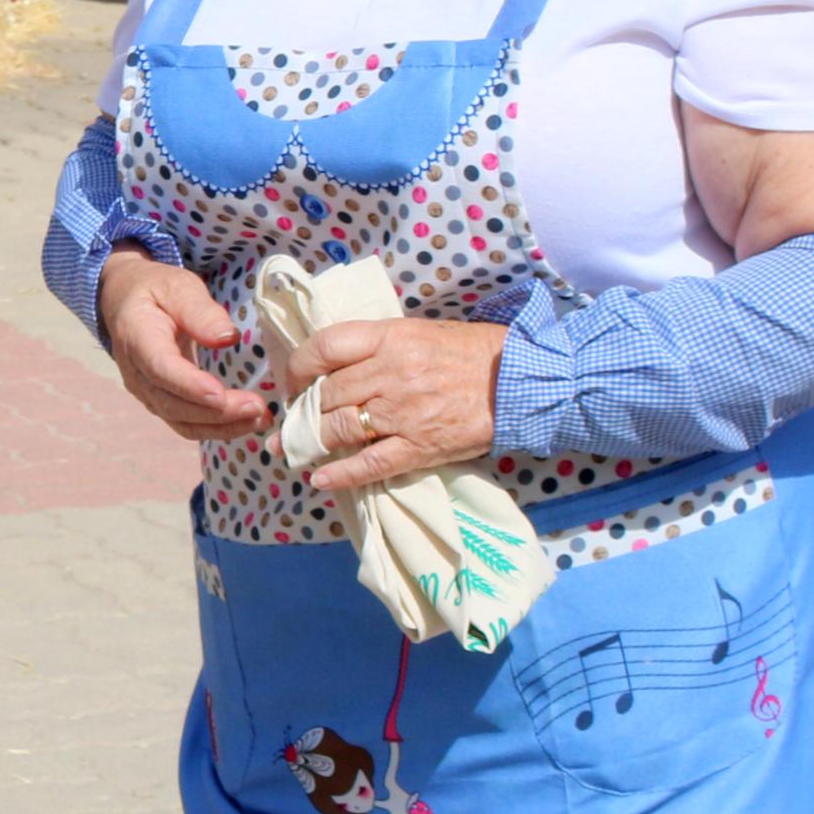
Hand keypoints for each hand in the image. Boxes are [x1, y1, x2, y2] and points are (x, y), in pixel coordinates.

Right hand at [100, 252, 266, 443]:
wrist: (126, 302)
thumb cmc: (156, 290)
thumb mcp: (178, 287)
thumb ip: (200, 311)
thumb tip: (227, 338)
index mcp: (136, 337)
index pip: (161, 369)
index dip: (189, 385)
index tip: (220, 394)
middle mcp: (136, 373)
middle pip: (173, 404)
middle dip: (216, 412)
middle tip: (257, 407)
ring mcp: (146, 392)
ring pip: (181, 421)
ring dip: (221, 426)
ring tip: (259, 418)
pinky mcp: (160, 402)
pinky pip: (186, 424)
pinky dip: (216, 428)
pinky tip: (246, 422)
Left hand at [283, 317, 505, 495]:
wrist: (521, 382)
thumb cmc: (471, 352)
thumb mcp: (420, 333)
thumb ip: (378, 347)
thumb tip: (335, 366)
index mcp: (390, 338)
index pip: (324, 348)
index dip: (297, 368)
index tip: (292, 383)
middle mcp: (391, 374)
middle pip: (327, 394)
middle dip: (303, 411)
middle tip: (294, 421)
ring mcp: (404, 413)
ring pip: (339, 428)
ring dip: (311, 442)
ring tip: (297, 449)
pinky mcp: (420, 447)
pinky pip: (370, 464)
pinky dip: (340, 475)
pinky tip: (320, 480)